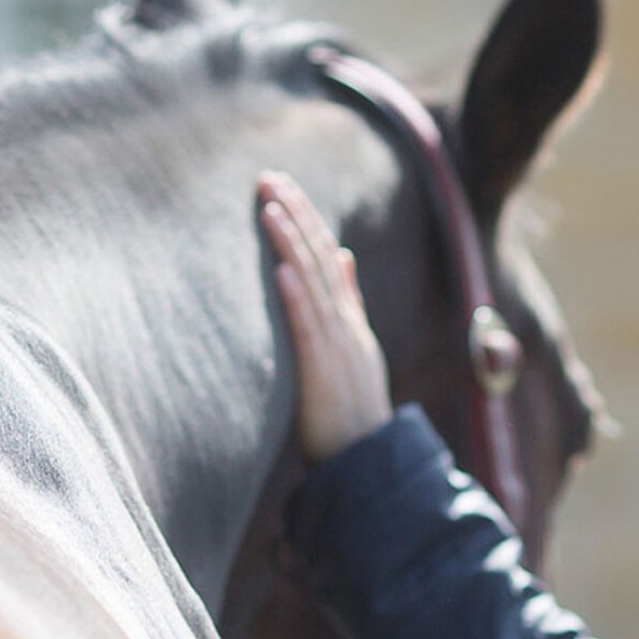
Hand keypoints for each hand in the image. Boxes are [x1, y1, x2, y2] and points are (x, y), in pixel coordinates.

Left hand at [257, 171, 392, 461]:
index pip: (327, 259)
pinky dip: (296, 298)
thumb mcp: (354, 350)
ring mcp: (338, 347)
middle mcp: (346, 326)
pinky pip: (310, 330)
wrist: (370, 461)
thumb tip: (343, 256)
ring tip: (269, 209)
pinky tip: (280, 270)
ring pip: (313, 286)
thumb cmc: (352, 414)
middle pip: (320, 260)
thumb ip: (349, 303)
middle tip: (268, 178)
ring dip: (291, 245)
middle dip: (295, 216)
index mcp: (349, 322)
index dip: (306, 220)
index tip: (283, 187)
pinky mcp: (325, 371)